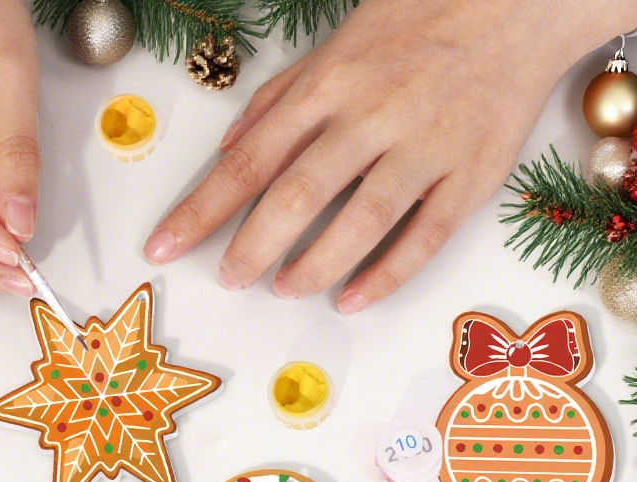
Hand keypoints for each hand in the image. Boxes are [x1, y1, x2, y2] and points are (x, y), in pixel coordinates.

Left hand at [143, 0, 636, 310]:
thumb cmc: (420, 20)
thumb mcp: (338, 44)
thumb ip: (280, 100)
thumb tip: (229, 150)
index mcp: (330, 84)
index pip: (250, 160)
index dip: (201, 209)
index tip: (164, 246)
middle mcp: (373, 116)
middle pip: (298, 194)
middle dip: (252, 245)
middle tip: (229, 278)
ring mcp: (426, 147)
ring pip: (362, 220)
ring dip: (315, 264)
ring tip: (283, 288)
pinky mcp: (472, 174)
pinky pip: (425, 236)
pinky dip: (386, 274)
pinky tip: (352, 299)